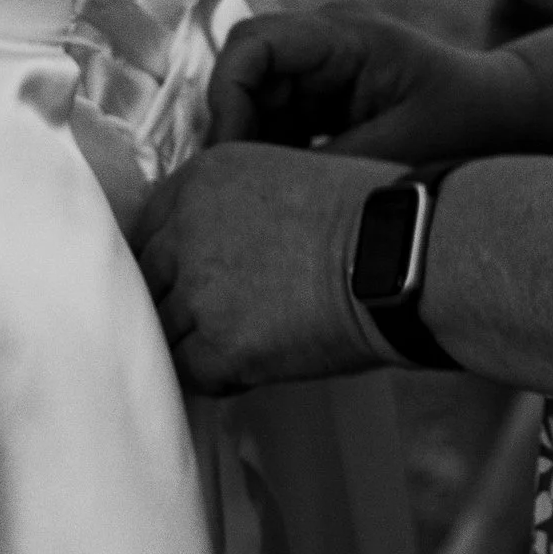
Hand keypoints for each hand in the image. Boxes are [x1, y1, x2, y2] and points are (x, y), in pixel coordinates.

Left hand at [136, 141, 397, 393]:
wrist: (403, 256)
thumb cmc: (368, 215)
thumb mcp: (280, 176)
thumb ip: (228, 207)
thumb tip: (204, 252)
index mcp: (200, 178)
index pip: (149, 230)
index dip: (172, 263)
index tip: (194, 282)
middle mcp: (186, 228)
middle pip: (149, 281)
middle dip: (179, 303)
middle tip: (222, 320)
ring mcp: (198, 289)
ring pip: (164, 330)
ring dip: (197, 342)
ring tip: (247, 343)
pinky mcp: (220, 345)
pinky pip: (191, 372)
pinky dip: (220, 377)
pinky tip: (256, 367)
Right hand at [208, 5, 541, 170]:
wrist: (511, 117)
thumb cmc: (469, 123)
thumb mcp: (401, 149)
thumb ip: (327, 165)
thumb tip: (259, 191)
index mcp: (344, 34)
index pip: (253, 43)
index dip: (227, 94)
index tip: (227, 153)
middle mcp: (325, 42)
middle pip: (247, 74)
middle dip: (234, 129)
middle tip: (233, 188)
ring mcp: (324, 69)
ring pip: (257, 102)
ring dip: (252, 147)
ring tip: (258, 198)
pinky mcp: (327, 99)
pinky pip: (279, 122)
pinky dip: (273, 157)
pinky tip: (281, 195)